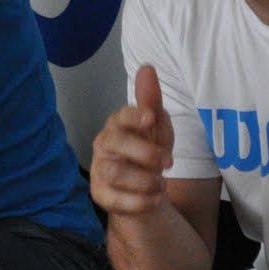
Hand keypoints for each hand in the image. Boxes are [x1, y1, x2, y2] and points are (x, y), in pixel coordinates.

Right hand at [89, 65, 173, 216]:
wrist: (144, 188)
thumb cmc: (148, 151)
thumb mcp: (157, 127)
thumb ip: (151, 100)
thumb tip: (147, 67)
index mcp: (117, 125)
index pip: (119, 116)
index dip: (133, 116)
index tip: (150, 118)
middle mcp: (104, 145)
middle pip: (114, 144)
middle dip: (144, 152)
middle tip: (168, 161)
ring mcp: (99, 170)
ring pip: (114, 173)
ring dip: (144, 179)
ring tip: (161, 183)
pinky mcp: (101, 195)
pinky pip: (115, 200)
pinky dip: (140, 201)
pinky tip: (155, 198)